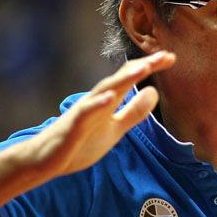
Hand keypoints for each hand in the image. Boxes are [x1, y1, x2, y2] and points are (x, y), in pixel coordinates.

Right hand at [27, 51, 175, 178]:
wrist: (46, 160)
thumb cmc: (80, 142)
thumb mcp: (115, 129)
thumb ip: (134, 112)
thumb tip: (154, 93)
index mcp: (108, 101)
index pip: (130, 78)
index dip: (150, 67)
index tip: (171, 57)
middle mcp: (96, 101)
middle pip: (122, 79)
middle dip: (143, 67)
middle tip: (165, 55)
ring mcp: (83, 113)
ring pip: (104, 91)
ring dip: (124, 79)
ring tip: (144, 68)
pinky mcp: (72, 127)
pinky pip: (85, 114)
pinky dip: (97, 105)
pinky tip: (109, 98)